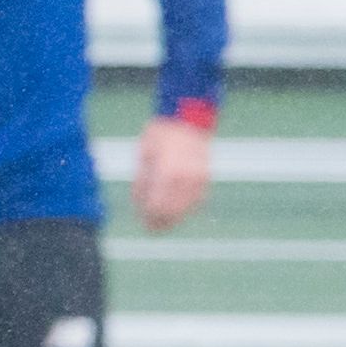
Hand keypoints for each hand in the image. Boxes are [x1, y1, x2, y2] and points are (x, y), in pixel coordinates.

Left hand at [131, 115, 213, 231]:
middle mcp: (185, 178)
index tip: (144, 223)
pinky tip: (177, 208)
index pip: (157, 207)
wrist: (187, 118)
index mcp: (167, 172)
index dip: (149, 218)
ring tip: (163, 222)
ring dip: (174, 218)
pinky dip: (186, 207)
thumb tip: (139, 204)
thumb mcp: (144, 155)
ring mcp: (198, 179)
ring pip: (186, 209)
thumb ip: (142, 182)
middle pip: (172, 212)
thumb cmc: (160, 135)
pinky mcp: (205, 178)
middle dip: (161, 223)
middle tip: (151, 228)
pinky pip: (196, 201)